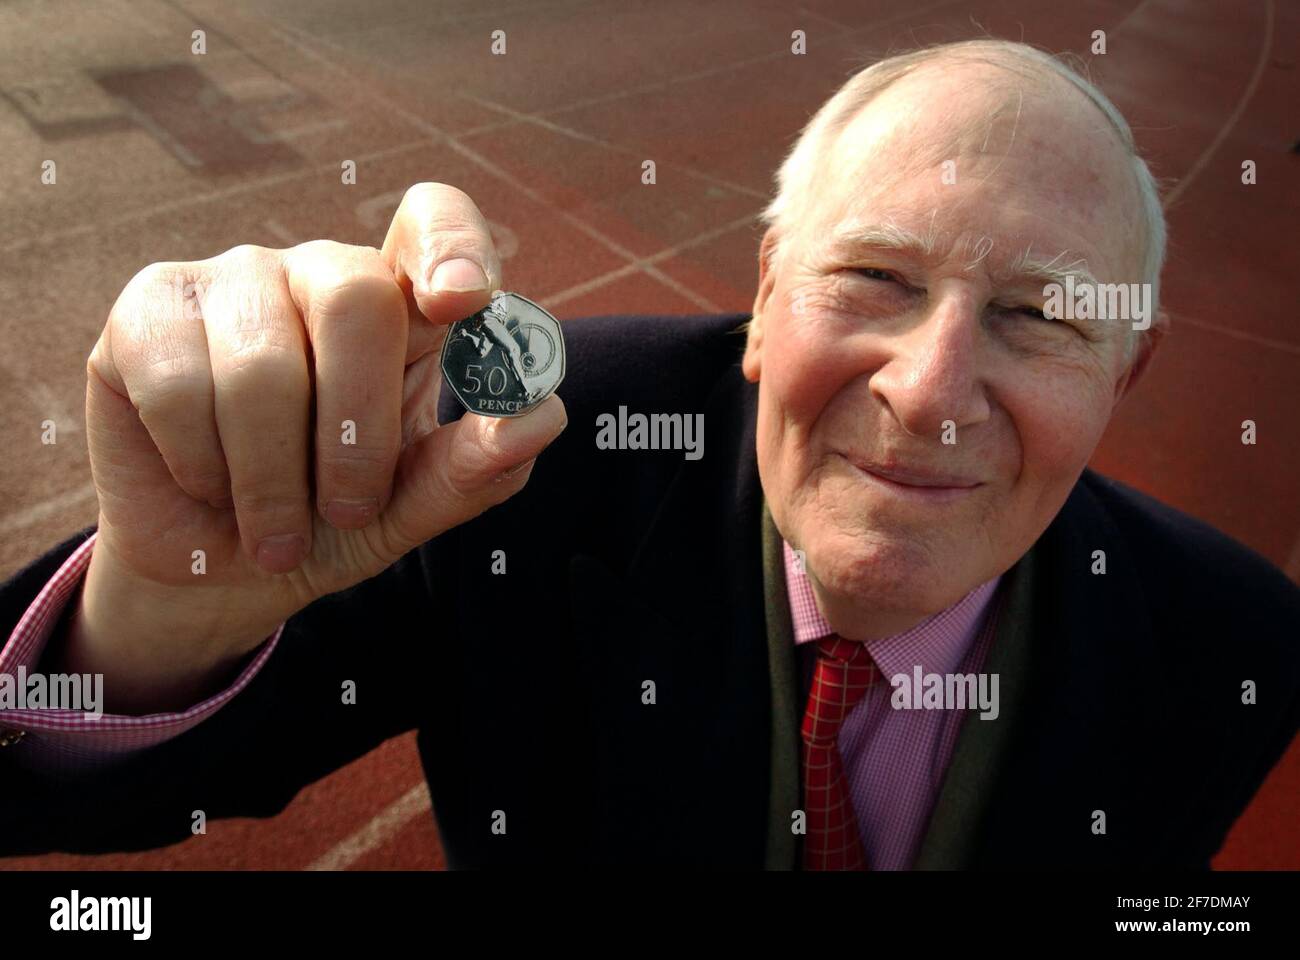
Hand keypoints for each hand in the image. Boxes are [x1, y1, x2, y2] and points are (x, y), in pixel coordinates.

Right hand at [81, 182, 566, 664]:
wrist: (221, 571)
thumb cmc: (332, 520)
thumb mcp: (412, 509)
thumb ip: (477, 467)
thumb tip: (540, 416)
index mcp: (402, 307)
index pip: (435, 221)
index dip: (454, 245)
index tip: (463, 304)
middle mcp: (320, 275)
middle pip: (357, 294)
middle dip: (358, 428)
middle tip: (350, 510)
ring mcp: (231, 281)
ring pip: (263, 363)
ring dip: (275, 480)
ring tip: (278, 533)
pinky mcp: (148, 309)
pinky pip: (182, 385)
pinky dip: (204, 466)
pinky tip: (209, 487)